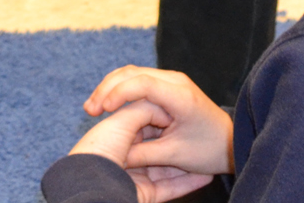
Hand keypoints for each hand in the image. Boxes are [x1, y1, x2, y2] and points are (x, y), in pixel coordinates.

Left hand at [71, 100, 215, 202]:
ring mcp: (138, 178)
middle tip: (196, 129)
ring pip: (167, 168)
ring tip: (209, 154)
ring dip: (186, 162)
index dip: (160, 116)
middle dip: (176, 139)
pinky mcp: (147, 195)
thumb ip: (142, 110)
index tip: (177, 111)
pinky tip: (206, 176)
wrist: (95, 188)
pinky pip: (171, 188)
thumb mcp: (122, 121)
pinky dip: (188, 183)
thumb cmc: (102, 150)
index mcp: (117, 137)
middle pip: (158, 146)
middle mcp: (127, 157)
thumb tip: (162, 110)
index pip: (143, 123)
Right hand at [84, 66, 234, 177]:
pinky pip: (137, 80)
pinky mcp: (166, 85)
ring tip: (93, 108)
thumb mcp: (176, 155)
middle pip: (132, 73)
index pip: (142, 83)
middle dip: (107, 89)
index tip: (101, 110)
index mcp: (181, 96)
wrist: (230, 141)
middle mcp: (175, 81)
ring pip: (131, 73)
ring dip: (111, 88)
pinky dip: (120, 90)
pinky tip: (108, 106)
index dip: (118, 93)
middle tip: (89, 110)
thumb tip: (116, 156)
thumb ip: (145, 154)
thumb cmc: (208, 150)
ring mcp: (170, 80)